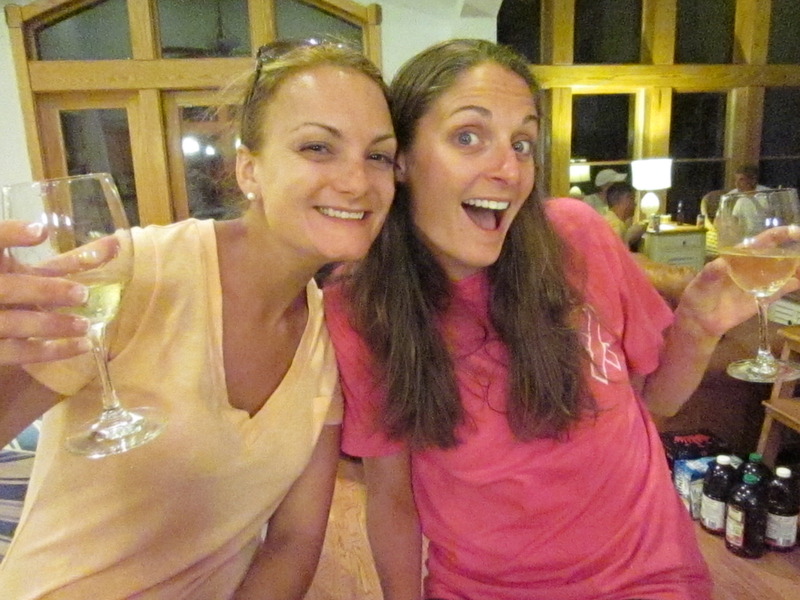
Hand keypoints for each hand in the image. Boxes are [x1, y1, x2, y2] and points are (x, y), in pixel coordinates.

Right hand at [0, 220, 91, 363]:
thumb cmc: (20, 289)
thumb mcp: (36, 272)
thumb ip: (71, 260)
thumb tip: (117, 243)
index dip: (12, 235)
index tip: (41, 231)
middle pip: (10, 288)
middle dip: (44, 291)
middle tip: (81, 294)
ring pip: (15, 323)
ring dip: (52, 324)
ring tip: (85, 325)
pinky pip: (20, 353)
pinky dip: (53, 351)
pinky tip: (84, 345)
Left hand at [677, 225, 799, 337]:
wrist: (700, 320)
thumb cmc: (698, 295)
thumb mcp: (701, 282)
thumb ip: (711, 273)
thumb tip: (721, 264)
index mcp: (738, 257)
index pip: (761, 242)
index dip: (779, 235)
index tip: (795, 231)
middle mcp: (751, 267)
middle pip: (777, 255)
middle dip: (793, 251)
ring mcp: (758, 283)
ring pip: (782, 273)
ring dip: (796, 268)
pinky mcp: (761, 299)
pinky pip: (778, 291)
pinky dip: (790, 286)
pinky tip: (798, 282)